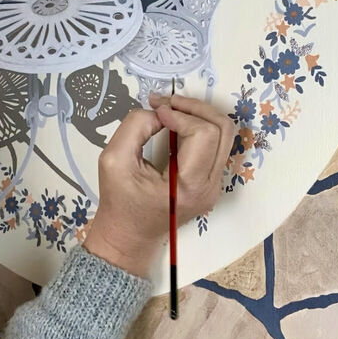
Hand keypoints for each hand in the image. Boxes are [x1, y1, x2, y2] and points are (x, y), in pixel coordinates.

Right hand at [83, 94, 234, 277]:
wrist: (128, 235)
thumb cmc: (119, 202)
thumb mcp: (113, 159)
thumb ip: (135, 126)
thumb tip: (161, 112)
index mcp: (190, 186)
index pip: (204, 134)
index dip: (180, 114)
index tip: (155, 110)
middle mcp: (210, 186)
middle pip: (222, 129)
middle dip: (194, 108)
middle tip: (166, 103)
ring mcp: (214, 185)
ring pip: (224, 134)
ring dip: (199, 115)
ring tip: (172, 109)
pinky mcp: (210, 182)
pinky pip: (215, 145)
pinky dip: (199, 127)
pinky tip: (177, 124)